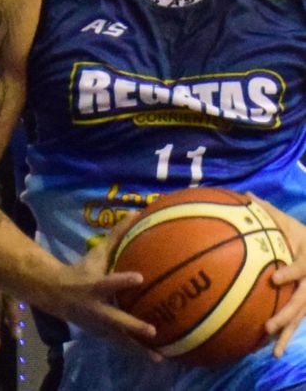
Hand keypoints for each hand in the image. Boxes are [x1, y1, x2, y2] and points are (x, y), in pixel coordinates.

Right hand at [53, 214, 159, 359]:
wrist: (56, 295)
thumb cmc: (81, 271)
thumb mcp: (96, 254)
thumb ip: (116, 236)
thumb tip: (135, 214)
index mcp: (93, 286)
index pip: (108, 282)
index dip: (122, 281)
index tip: (139, 277)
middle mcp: (95, 308)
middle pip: (115, 319)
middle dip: (133, 326)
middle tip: (153, 330)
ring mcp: (98, 325)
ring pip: (120, 339)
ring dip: (138, 348)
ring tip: (159, 358)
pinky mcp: (102, 335)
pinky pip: (121, 344)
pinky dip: (136, 351)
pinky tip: (155, 357)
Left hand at [249, 193, 305, 356]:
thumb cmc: (298, 232)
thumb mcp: (286, 220)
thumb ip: (267, 211)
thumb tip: (245, 194)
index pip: (303, 267)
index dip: (291, 272)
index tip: (275, 278)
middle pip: (303, 301)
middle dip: (287, 315)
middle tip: (268, 326)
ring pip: (301, 317)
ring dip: (287, 333)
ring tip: (273, 348)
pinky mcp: (304, 304)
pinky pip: (295, 321)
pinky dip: (286, 335)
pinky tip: (273, 350)